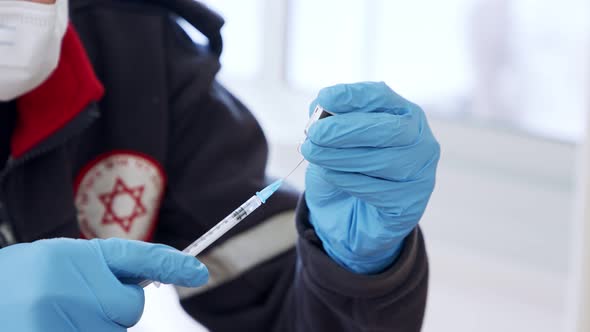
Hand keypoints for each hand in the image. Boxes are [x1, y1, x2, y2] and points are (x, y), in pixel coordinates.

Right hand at [0, 238, 207, 330]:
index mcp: (73, 255)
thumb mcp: (58, 261)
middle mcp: (70, 284)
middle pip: (129, 306)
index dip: (172, 264)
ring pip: (113, 330)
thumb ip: (101, 269)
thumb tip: (142, 284)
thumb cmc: (21, 281)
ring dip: (95, 327)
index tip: (199, 272)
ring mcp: (60, 318)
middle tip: (76, 302)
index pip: (137, 256)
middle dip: (113, 307)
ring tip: (55, 316)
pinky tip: (52, 325)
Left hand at [301, 82, 439, 273]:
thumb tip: (320, 111)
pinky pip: (378, 190)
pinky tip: (329, 174)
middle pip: (388, 129)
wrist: (353, 216)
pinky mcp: (411, 203)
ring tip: (313, 154)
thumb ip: (330, 123)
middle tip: (315, 133)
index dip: (353, 96)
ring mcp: (421, 173)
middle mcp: (420, 140)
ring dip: (340, 156)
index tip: (324, 98)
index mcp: (403, 114)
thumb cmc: (347, 168)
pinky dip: (348, 180)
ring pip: (382, 161)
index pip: (381, 97)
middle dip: (346, 129)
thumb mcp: (334, 141)